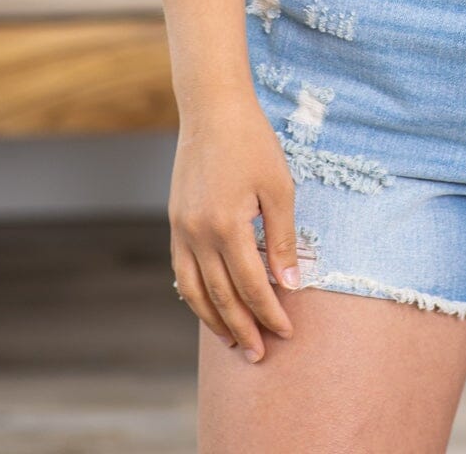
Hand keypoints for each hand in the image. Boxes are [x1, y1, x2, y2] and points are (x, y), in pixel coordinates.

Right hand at [169, 93, 300, 363]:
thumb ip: (283, 238)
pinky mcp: (175, 222)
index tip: (287, 331)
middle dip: (243, 328)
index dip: (270, 312)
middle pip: (222, 296)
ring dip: (215, 320)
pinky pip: (181, 271)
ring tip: (234, 341)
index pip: (251, 285)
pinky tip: (210, 307)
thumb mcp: (279, 188)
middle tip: (260, 354)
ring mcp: (182, 230)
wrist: (213, 110)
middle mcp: (198, 234)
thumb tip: (290, 284)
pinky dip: (195, 295)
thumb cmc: (253, 143)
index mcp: (228, 225)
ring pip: (195, 291)